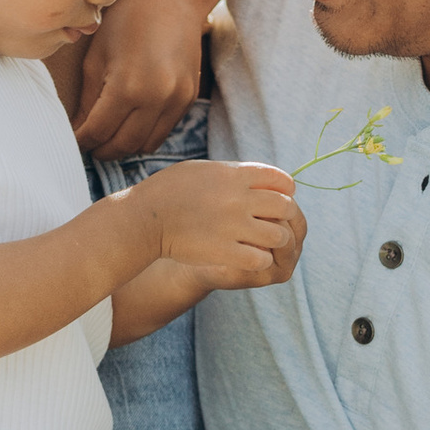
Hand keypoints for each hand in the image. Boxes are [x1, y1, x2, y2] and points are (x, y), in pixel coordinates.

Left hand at [73, 0, 206, 160]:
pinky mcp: (189, 99)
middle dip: (101, 149)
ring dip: (124, 146)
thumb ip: (88, 99)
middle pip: (122, 145)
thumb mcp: (97, 56)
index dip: (81, 141)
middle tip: (88, 144)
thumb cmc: (128, 17)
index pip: (98, 132)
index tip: (72, 141)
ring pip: (145, 145)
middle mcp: (156, 99)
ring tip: (108, 136)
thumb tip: (79, 129)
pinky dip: (144, 134)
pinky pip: (163, 131)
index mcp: (128, 87)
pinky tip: (130, 122)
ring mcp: (177, 101)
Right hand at [142, 157, 303, 289]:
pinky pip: (260, 258)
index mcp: (234, 174)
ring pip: (278, 235)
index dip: (285, 190)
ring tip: (264, 242)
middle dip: (284, 215)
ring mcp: (233, 226)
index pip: (280, 179)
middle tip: (275, 222)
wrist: (145, 218)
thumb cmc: (169, 190)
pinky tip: (251, 257)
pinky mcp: (225, 251)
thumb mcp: (203, 169)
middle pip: (284, 206)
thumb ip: (233, 173)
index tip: (280, 197)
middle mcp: (238, 198)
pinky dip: (259, 259)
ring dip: (274, 240)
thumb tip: (256, 177)